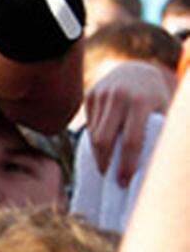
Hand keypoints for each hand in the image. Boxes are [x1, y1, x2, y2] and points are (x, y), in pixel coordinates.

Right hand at [85, 60, 173, 186]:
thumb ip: (155, 133)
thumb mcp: (162, 111)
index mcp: (140, 102)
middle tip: (110, 178)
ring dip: (99, 154)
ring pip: (94, 134)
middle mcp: (118, 96)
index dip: (127, 164)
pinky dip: (95, 139)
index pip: (131, 141)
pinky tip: (103, 147)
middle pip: (105, 140)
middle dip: (106, 163)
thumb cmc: (155, 98)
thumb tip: (148, 167)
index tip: (124, 182)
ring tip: (106, 166)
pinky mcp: (89, 95)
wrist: (136, 69)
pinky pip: (89, 125)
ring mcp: (101, 94)